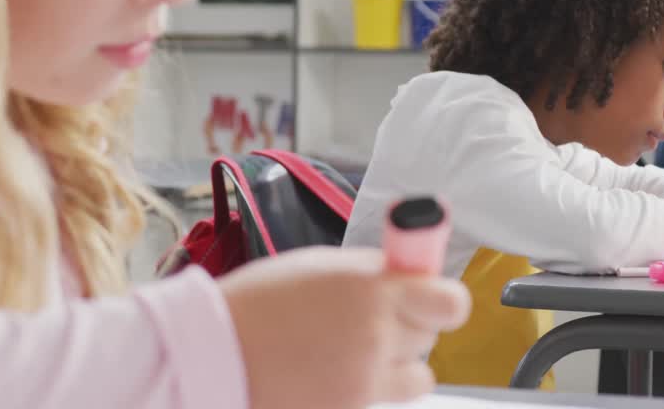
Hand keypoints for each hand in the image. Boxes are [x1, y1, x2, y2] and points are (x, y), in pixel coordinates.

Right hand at [221, 246, 471, 408]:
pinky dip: (368, 387)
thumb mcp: (321, 266)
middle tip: (372, 318)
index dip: (442, 300)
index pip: (450, 303)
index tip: (430, 296)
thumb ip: (372, 273)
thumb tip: (411, 275)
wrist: (213, 354)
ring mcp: (364, 381)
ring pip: (417, 375)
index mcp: (371, 289)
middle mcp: (375, 336)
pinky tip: (331, 372)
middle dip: (410, 325)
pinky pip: (383, 398)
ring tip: (352, 349)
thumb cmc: (259, 303)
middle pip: (430, 337)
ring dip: (396, 363)